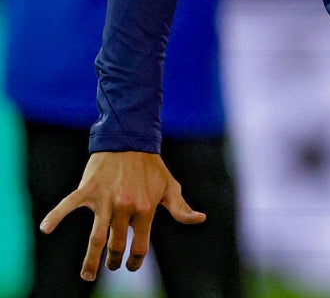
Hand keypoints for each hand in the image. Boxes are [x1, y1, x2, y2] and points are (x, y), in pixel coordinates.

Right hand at [39, 151, 204, 280]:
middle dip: (114, 260)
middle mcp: (125, 207)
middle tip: (111, 265)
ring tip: (87, 275)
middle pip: (116, 245)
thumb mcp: (169, 187)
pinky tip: (45, 228)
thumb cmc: (151, 167)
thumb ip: (180, 208)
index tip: (130, 266)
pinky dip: (55, 216)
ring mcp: (105, 200)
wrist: (131, 140)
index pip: (140, 246)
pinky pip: (68, 206)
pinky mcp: (88, 190)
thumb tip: (200, 219)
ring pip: (96, 237)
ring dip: (90, 260)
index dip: (135, 260)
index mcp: (145, 209)